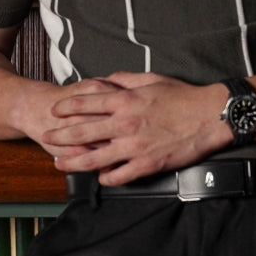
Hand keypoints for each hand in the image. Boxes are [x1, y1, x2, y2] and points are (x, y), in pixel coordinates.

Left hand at [41, 72, 231, 185]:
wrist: (210, 116)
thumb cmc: (183, 96)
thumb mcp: (152, 79)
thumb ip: (125, 80)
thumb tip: (106, 80)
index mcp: (126, 101)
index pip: (86, 103)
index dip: (67, 107)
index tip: (55, 111)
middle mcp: (125, 124)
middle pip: (82, 132)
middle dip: (60, 136)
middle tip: (46, 137)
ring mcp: (134, 147)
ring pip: (94, 158)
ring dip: (73, 162)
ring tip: (60, 163)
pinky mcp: (146, 165)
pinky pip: (118, 175)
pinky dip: (105, 177)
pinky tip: (100, 177)